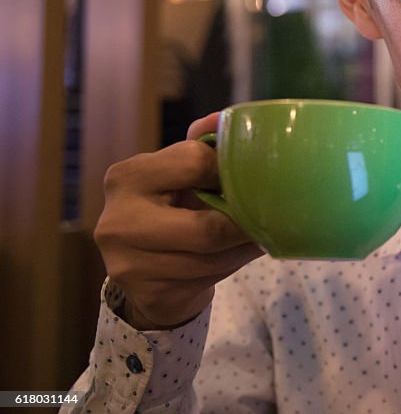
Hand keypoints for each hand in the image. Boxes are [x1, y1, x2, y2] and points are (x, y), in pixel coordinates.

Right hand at [93, 113, 264, 329]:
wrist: (146, 272)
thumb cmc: (173, 208)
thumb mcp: (181, 173)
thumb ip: (203, 145)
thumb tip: (224, 118)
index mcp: (127, 176)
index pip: (194, 162)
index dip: (230, 171)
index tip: (250, 175)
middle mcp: (117, 220)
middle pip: (206, 228)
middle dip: (245, 225)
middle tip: (271, 217)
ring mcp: (127, 264)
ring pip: (211, 258)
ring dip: (244, 248)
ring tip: (261, 235)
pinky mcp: (147, 295)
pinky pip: (206, 279)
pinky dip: (233, 266)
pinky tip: (238, 255)